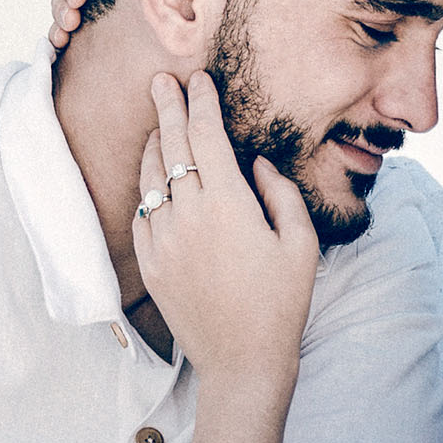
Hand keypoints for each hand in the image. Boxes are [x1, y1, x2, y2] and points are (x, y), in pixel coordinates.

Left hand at [133, 72, 317, 442]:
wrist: (241, 362)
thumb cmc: (281, 303)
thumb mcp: (301, 243)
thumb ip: (279, 192)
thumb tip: (255, 162)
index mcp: (229, 204)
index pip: (207, 136)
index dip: (201, 102)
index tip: (199, 80)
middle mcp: (189, 215)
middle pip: (172, 145)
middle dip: (167, 107)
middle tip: (161, 80)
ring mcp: (163, 240)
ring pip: (150, 177)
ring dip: (154, 144)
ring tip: (159, 123)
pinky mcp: (150, 265)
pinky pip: (142, 214)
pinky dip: (146, 188)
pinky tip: (153, 179)